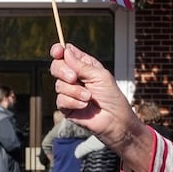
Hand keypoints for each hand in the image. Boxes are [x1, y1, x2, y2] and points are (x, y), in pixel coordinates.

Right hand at [48, 43, 154, 171]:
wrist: (115, 120)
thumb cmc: (112, 97)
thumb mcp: (100, 76)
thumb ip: (82, 65)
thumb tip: (65, 51)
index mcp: (84, 67)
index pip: (66, 55)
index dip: (59, 51)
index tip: (57, 51)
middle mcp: (75, 78)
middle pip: (56, 67)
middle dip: (63, 71)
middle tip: (74, 78)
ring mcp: (69, 92)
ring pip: (58, 85)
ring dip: (75, 91)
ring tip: (89, 97)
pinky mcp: (66, 107)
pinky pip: (60, 100)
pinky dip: (73, 102)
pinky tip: (84, 106)